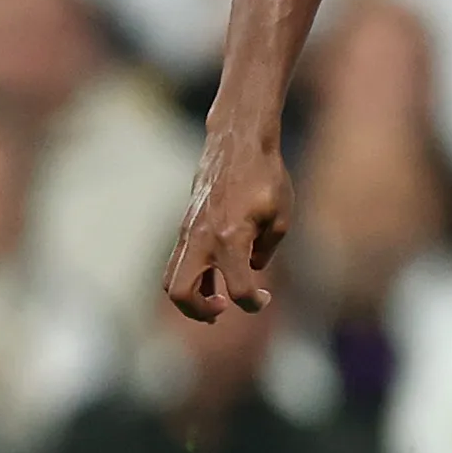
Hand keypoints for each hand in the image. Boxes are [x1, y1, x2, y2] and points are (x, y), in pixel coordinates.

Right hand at [166, 116, 292, 318]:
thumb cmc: (266, 177)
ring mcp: (188, 232)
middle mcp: (202, 238)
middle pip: (179, 292)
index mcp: (230, 238)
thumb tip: (251, 269)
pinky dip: (193, 276)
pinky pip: (179, 261)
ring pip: (171, 278)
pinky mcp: (186, 226)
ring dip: (191, 297)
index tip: (265, 297)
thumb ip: (266, 251)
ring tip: (217, 302)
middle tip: (223, 308)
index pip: (238, 289)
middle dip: (198, 311)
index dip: (254, 303)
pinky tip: (214, 280)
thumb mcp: (280, 218)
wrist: (238, 141)